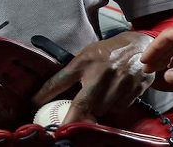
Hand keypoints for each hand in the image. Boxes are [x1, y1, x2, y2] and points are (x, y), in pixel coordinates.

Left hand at [31, 31, 154, 123]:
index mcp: (83, 62)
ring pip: (102, 109)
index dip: (44, 95)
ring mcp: (118, 81)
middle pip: (82, 104)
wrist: (140, 45)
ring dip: (97, 111)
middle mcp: (100, 72)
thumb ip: (74, 69)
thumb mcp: (86, 53)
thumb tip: (57, 89)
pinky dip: (114, 107)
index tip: (33, 105)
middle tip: (63, 128)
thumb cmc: (107, 51)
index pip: (58, 81)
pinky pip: (119, 108)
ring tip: (98, 102)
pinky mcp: (134, 88)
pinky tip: (114, 97)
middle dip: (71, 119)